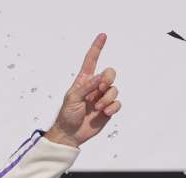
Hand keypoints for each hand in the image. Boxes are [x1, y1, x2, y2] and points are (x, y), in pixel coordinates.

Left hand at [44, 33, 120, 147]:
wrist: (70, 134)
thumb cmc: (67, 115)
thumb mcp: (72, 98)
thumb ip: (86, 87)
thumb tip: (100, 77)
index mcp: (84, 81)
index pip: (91, 61)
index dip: (97, 48)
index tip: (103, 35)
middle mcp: (95, 87)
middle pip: (110, 73)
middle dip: (108, 78)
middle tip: (101, 88)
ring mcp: (102, 98)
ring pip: (114, 89)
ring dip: (107, 98)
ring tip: (96, 108)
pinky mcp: (108, 109)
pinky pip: (118, 103)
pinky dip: (112, 107)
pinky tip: (104, 113)